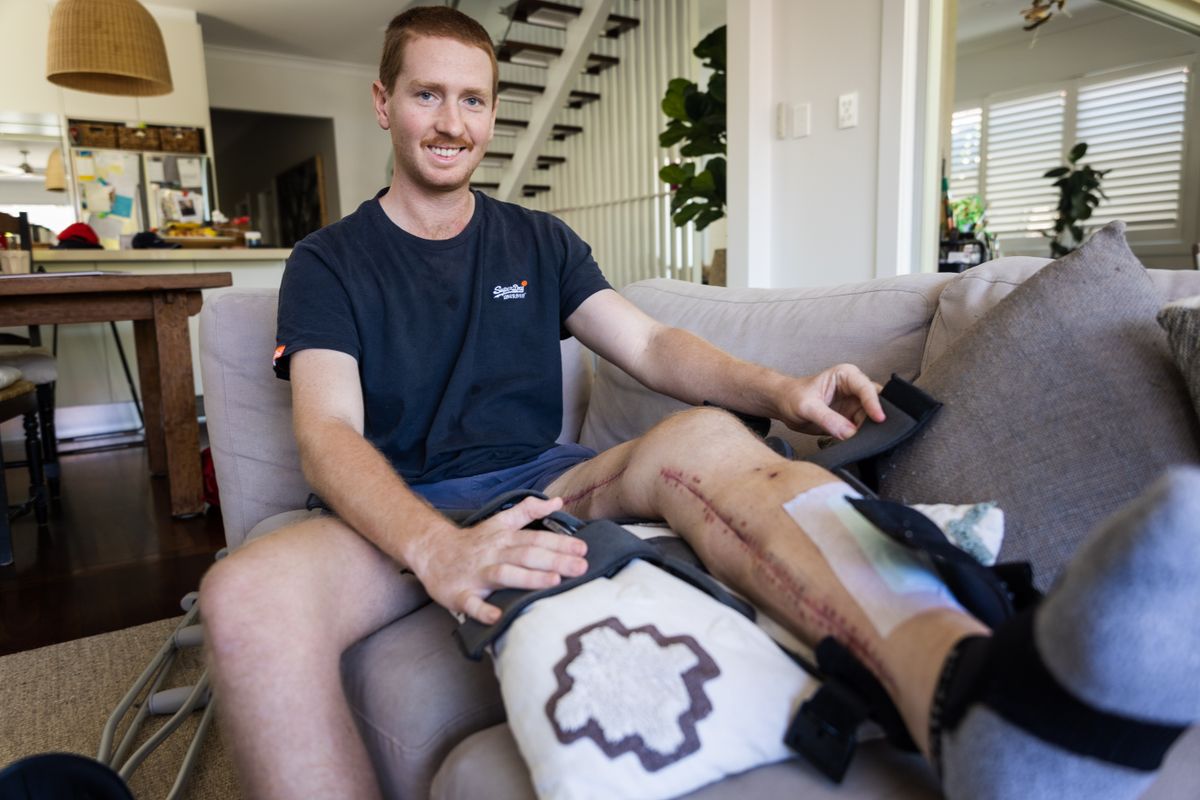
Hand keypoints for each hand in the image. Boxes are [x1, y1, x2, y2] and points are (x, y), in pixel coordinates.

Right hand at [408, 495, 587, 624]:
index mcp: (504, 539)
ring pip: (505, 574)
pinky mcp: (460, 594)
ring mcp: (476, 575)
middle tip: (581, 567)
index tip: (583, 548)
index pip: (536, 539)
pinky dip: (483, 610)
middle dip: (554, 560)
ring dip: (529, 578)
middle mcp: (493, 555)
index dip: (559, 543)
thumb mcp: (499, 522)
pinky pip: (471, 603)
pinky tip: (497, 616)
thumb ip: (528, 510)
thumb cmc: (473, 542)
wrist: (432, 552)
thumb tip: (557, 501)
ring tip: (553, 582)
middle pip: (526, 555)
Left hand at [779, 363, 885, 439]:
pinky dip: (863, 437)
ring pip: (871, 418)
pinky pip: (863, 429)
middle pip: (875, 402)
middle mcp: (854, 389)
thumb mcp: (807, 406)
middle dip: (876, 418)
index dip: (874, 403)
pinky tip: (859, 443)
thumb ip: (827, 419)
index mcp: (846, 376)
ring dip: (870, 430)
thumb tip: (849, 432)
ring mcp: (854, 404)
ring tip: (866, 441)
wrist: (783, 405)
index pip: (866, 388)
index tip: (879, 419)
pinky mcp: (851, 419)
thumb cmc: (792, 396)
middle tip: (877, 433)